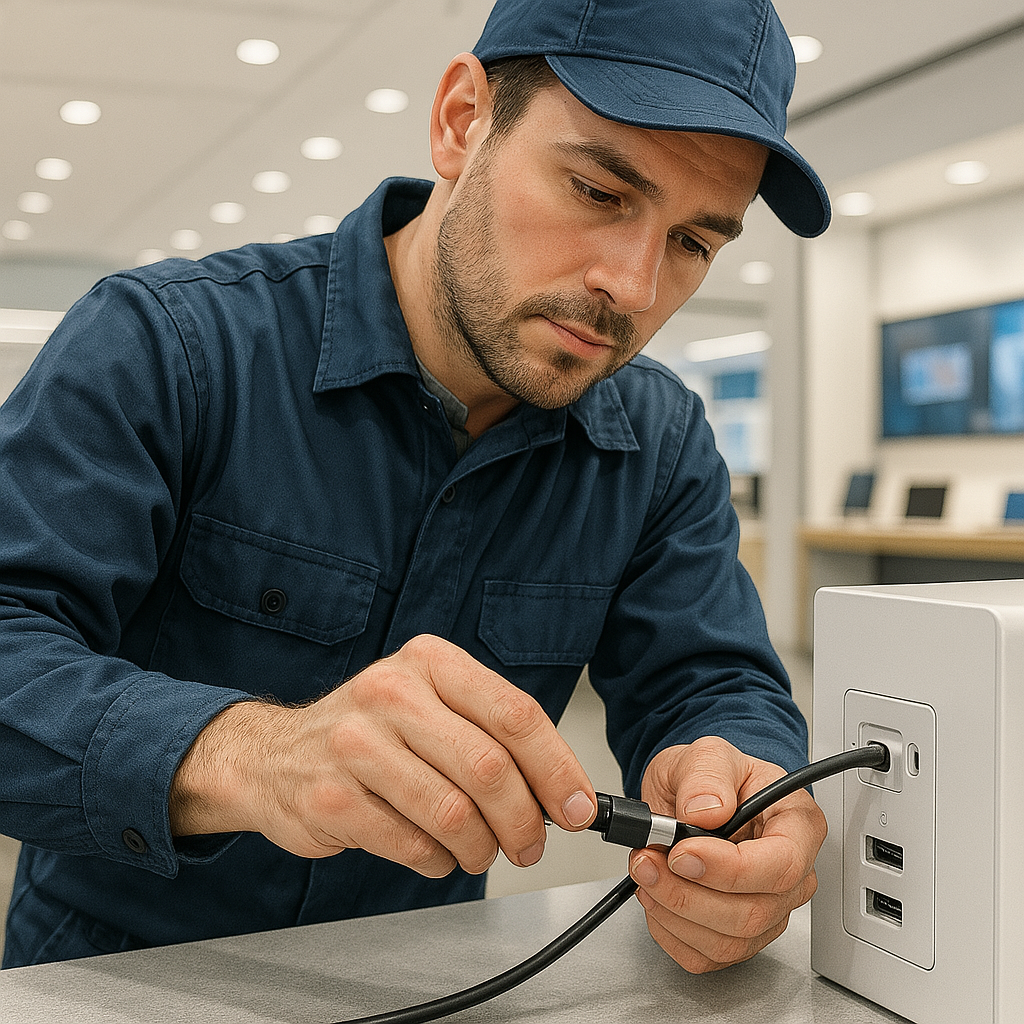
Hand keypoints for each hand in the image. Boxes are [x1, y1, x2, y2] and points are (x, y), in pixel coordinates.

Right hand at [170, 634, 596, 877]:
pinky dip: (438, 861)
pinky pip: (413, 845)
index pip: (515, 713)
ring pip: (454, 813)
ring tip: (479, 851)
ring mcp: (356, 745)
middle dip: (524, 820)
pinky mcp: (331, 798)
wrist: (274, 754)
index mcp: (430, 662)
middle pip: (490, 768)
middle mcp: (391, 693)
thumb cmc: (371, 731)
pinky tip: (435, 852)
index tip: (578, 807)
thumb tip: (565, 791)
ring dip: (481, 848)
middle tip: (530, 843)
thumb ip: (494, 736)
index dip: (557, 768)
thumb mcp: (432, 704)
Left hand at [629, 737, 824, 972]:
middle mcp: (792, 875)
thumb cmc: (714, 777)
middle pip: (752, 913)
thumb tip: (704, 810)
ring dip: (672, 912)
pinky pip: (706, 957)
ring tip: (645, 871)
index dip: (729, 869)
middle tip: (647, 859)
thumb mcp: (707, 754)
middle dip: (687, 893)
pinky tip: (656, 897)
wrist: (696, 796)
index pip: (780, 866)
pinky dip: (669, 932)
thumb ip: (706, 775)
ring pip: (728, 942)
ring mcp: (769, 910)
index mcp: (798, 826)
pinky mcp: (739, 935)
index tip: (682, 852)